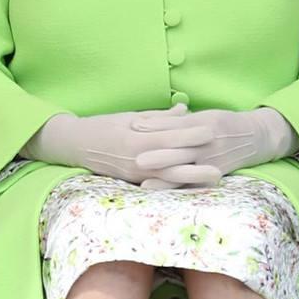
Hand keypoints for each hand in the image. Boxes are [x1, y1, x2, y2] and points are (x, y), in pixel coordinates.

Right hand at [23, 106, 221, 186]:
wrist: (76, 144)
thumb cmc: (104, 126)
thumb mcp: (130, 117)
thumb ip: (159, 117)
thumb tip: (185, 110)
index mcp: (136, 138)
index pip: (169, 136)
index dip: (191, 133)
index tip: (212, 130)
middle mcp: (137, 158)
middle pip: (173, 162)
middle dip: (198, 163)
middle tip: (223, 163)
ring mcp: (135, 173)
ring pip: (169, 177)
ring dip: (193, 179)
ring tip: (215, 179)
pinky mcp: (133, 182)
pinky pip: (159, 184)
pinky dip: (178, 186)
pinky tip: (193, 187)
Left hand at [135, 107, 297, 184]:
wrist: (255, 137)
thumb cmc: (223, 123)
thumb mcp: (202, 115)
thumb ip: (175, 120)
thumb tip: (142, 122)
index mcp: (203, 125)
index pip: (176, 126)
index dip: (155, 126)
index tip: (134, 126)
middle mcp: (207, 145)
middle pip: (179, 151)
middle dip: (158, 156)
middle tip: (136, 159)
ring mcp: (211, 162)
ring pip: (185, 172)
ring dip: (165, 179)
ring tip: (144, 184)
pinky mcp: (214, 174)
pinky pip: (194, 185)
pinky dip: (178, 190)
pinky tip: (166, 197)